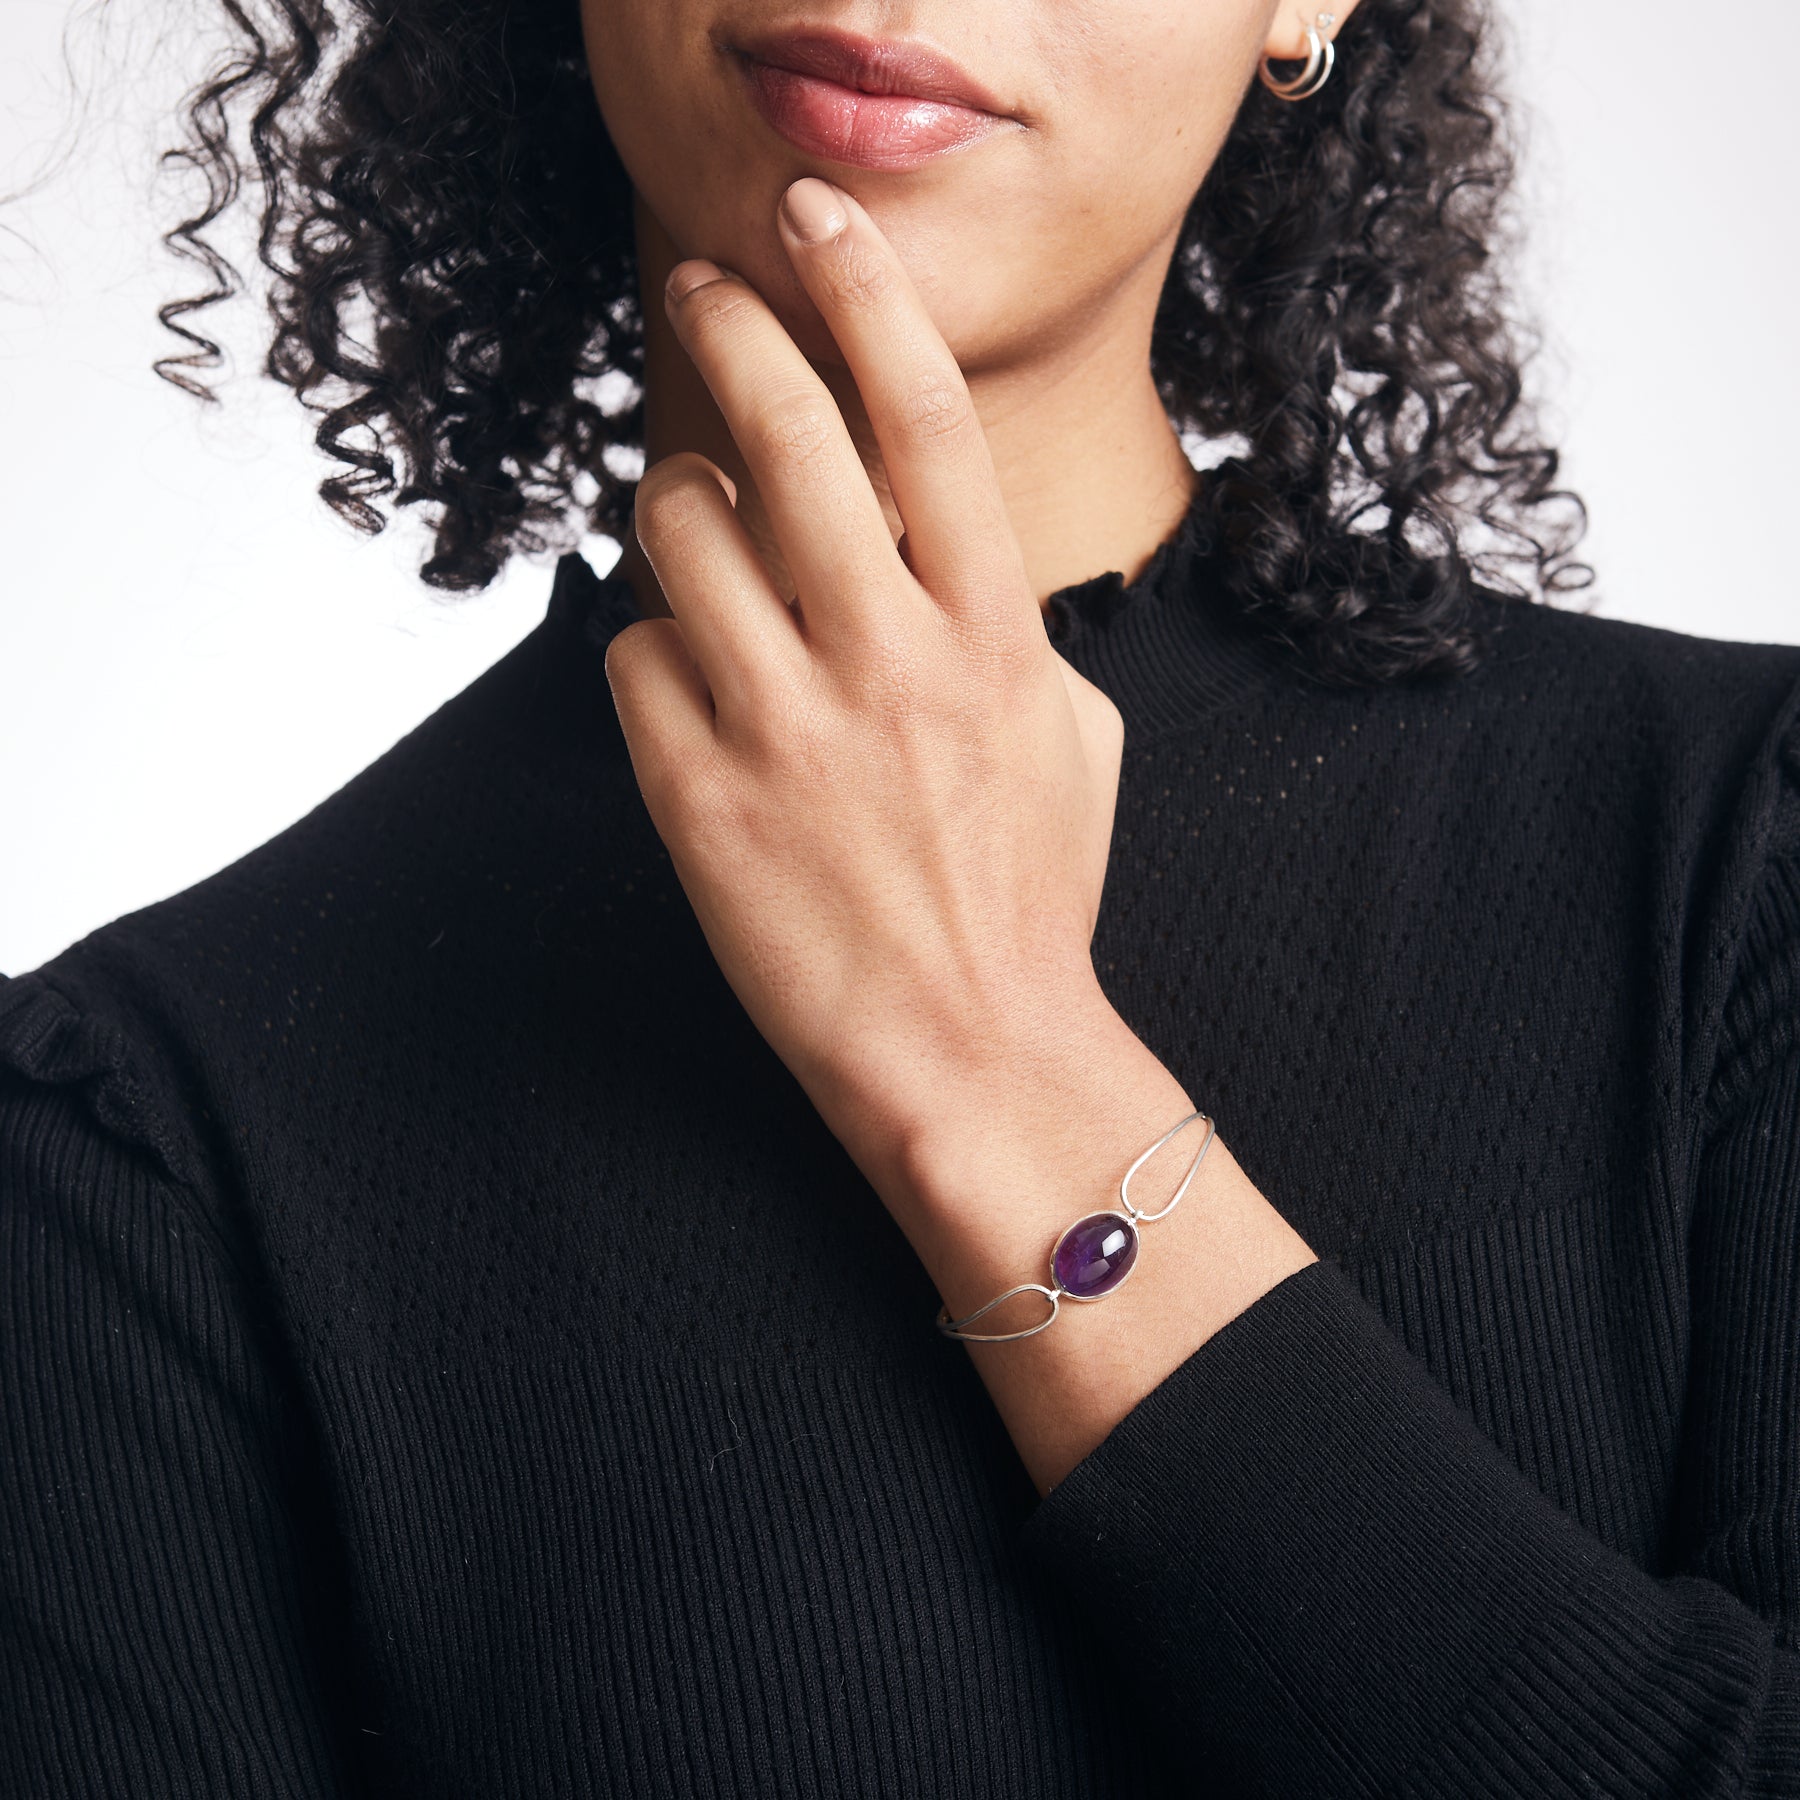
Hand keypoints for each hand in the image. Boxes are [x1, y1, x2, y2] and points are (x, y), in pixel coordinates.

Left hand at [604, 176, 1125, 1186]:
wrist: (974, 1054)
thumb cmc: (1034, 897)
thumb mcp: (1078, 741)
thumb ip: (1016, 631)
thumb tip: (951, 564)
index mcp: (993, 635)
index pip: (925, 420)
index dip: (867, 296)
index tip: (820, 219)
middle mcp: (889, 661)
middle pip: (785, 437)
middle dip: (731, 332)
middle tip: (703, 291)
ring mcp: (788, 731)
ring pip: (680, 533)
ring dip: (678, 505)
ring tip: (699, 535)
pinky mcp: (701, 802)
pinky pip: (632, 660)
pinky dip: (649, 654)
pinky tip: (691, 692)